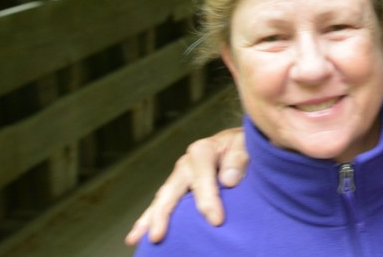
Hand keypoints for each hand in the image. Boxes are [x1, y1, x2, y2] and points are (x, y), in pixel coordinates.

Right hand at [124, 126, 247, 244]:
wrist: (240, 143)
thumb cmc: (244, 145)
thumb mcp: (246, 144)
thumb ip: (239, 159)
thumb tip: (228, 180)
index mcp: (202, 151)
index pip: (202, 179)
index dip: (208, 201)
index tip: (217, 222)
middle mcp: (186, 163)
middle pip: (171, 190)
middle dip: (163, 215)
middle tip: (157, 237)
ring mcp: (180, 176)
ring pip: (161, 199)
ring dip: (148, 219)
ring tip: (136, 239)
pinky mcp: (179, 186)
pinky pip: (163, 204)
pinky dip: (151, 218)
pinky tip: (140, 235)